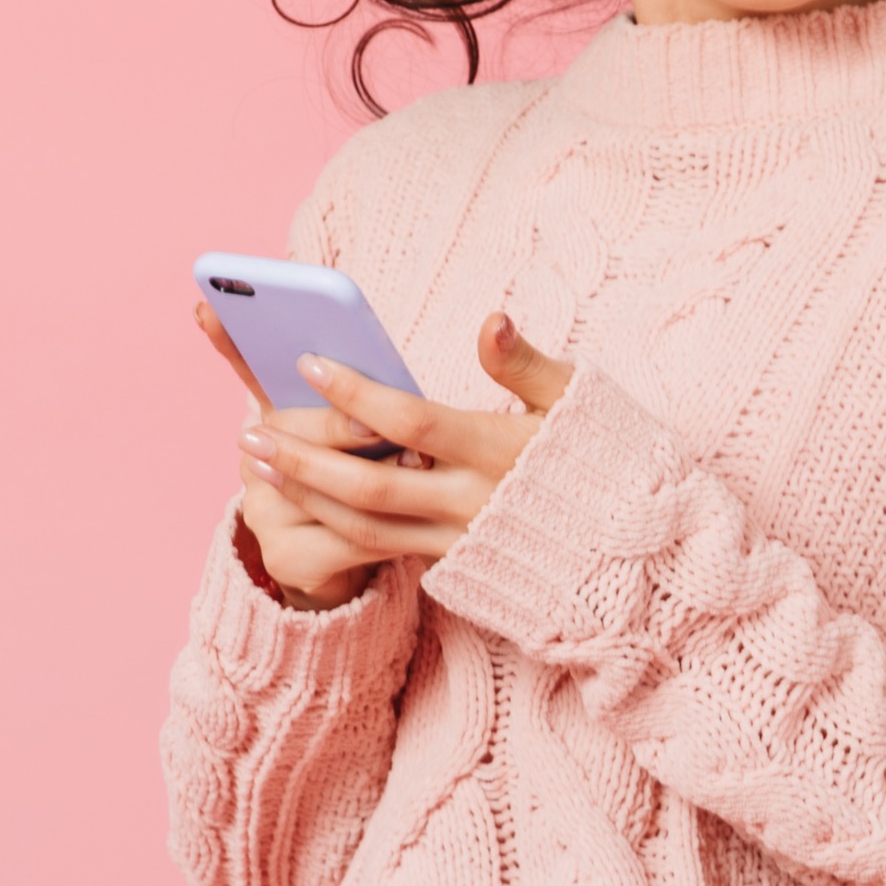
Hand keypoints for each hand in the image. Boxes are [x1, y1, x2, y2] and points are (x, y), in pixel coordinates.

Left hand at [212, 308, 574, 605]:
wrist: (634, 553)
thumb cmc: (605, 459)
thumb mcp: (576, 400)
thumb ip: (524, 364)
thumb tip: (491, 320)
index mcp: (501, 453)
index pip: (413, 421)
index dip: (359, 393)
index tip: (308, 362)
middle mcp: (474, 504)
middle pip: (371, 487)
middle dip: (306, 459)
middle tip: (251, 433)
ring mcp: (461, 542)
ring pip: (366, 528)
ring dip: (307, 496)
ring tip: (261, 466)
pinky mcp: (454, 565)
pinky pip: (382, 549)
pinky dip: (334, 524)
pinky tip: (302, 500)